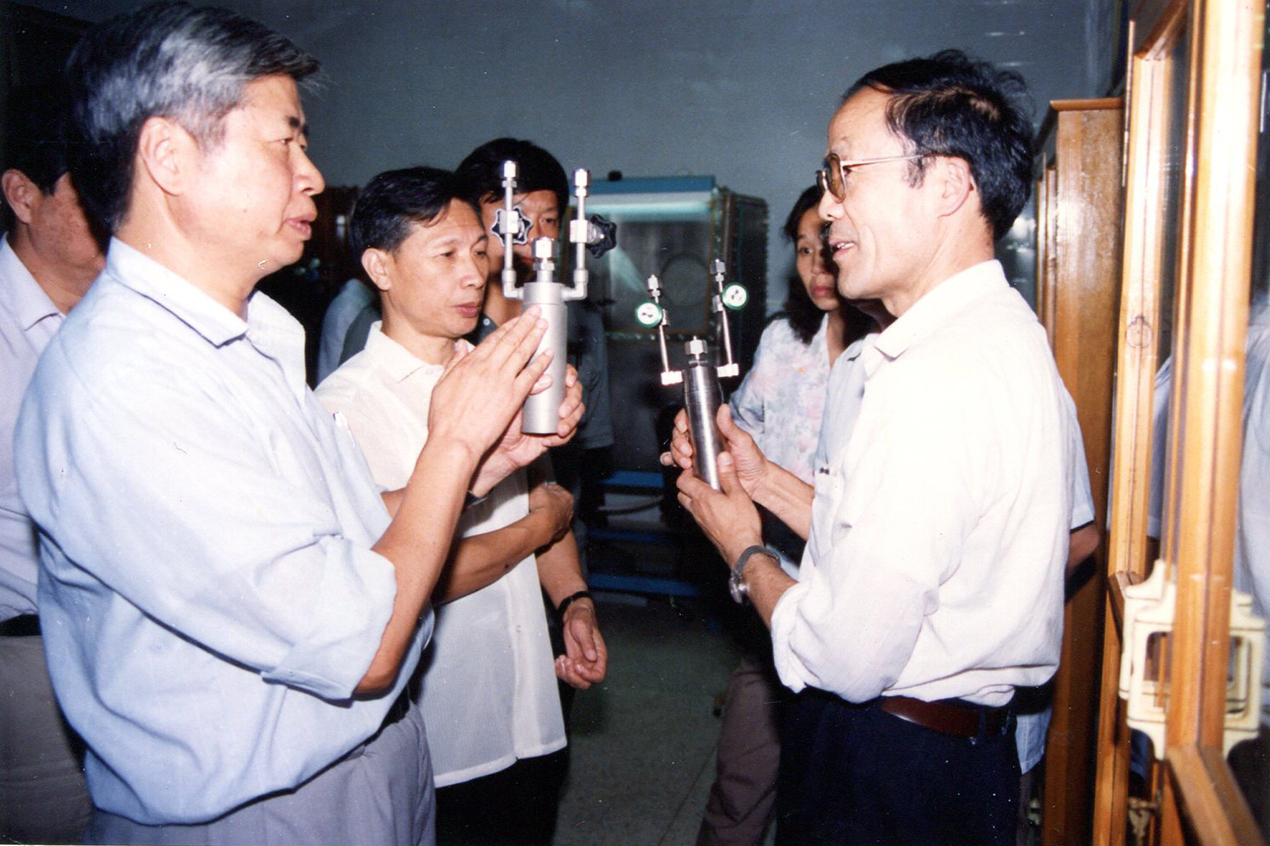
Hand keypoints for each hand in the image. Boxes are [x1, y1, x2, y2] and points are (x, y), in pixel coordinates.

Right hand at [427, 309, 549, 460]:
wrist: (455, 440)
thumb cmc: (445, 419)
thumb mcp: (442, 385)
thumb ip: (453, 364)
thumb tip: (461, 348)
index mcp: (469, 364)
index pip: (493, 339)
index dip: (508, 328)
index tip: (517, 320)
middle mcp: (487, 368)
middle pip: (510, 340)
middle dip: (525, 324)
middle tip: (536, 313)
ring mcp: (501, 381)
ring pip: (522, 353)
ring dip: (535, 337)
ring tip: (544, 326)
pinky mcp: (513, 396)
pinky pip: (531, 375)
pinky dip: (541, 363)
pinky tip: (549, 355)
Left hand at [470, 366, 583, 494]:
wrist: (498, 447)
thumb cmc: (500, 419)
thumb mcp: (512, 398)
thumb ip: (528, 385)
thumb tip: (548, 378)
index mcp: (542, 384)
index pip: (563, 374)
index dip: (570, 375)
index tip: (567, 381)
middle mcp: (552, 398)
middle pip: (575, 392)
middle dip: (573, 401)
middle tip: (563, 410)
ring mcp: (556, 415)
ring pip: (577, 412)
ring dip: (572, 420)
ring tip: (560, 430)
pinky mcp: (557, 433)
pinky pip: (570, 433)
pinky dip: (563, 437)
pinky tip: (548, 440)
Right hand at [529, 481, 573, 544]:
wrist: (542, 526)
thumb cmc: (543, 506)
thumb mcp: (538, 487)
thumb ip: (538, 479)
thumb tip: (536, 471)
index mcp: (567, 497)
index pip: (558, 489)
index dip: (548, 488)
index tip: (542, 488)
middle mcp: (569, 511)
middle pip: (558, 503)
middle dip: (550, 501)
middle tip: (539, 500)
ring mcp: (565, 523)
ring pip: (557, 516)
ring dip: (549, 514)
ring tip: (538, 513)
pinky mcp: (559, 534)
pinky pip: (553, 527)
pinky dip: (548, 525)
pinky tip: (540, 523)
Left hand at [554, 599, 607, 688]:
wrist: (574, 616)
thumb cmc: (583, 620)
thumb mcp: (584, 629)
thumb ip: (588, 643)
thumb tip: (592, 657)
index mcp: (599, 656)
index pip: (598, 675)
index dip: (588, 676)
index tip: (577, 665)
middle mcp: (592, 663)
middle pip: (586, 683)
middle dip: (574, 677)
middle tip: (568, 662)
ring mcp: (582, 664)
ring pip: (575, 681)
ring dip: (566, 674)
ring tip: (562, 659)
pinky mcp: (572, 663)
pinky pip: (567, 675)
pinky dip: (560, 671)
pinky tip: (559, 659)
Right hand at [661, 405, 767, 497]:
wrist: (755, 482)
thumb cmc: (752, 459)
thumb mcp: (742, 439)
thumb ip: (730, 425)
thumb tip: (723, 408)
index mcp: (712, 429)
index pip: (690, 418)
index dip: (682, 421)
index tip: (683, 427)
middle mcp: (702, 440)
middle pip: (680, 434)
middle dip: (678, 442)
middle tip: (687, 451)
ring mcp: (697, 454)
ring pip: (676, 448)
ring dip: (676, 453)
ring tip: (686, 462)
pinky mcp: (695, 468)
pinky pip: (678, 463)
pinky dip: (671, 461)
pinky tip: (672, 463)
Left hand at [676, 451, 762, 566]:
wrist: (743, 550)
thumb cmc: (742, 525)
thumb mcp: (739, 495)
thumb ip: (729, 475)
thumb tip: (723, 458)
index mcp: (703, 498)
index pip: (683, 481)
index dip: (687, 472)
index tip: (696, 468)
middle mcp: (697, 510)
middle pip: (682, 493)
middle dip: (687, 484)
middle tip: (700, 478)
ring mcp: (700, 521)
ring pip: (689, 505)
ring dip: (693, 497)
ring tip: (709, 491)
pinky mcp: (706, 530)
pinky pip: (697, 515)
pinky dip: (701, 508)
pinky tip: (716, 507)